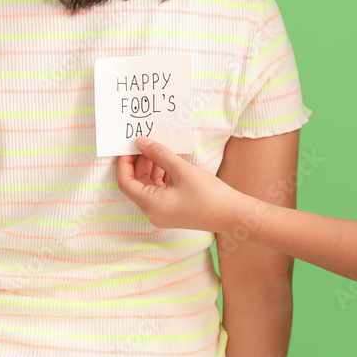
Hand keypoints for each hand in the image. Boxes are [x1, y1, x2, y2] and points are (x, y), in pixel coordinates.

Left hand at [117, 137, 239, 231]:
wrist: (232, 214)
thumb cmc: (208, 195)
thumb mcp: (181, 170)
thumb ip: (159, 154)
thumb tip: (141, 142)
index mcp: (150, 204)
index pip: (126, 182)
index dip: (124, 163)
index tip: (129, 146)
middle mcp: (152, 212)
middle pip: (137, 184)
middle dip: (140, 163)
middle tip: (146, 143)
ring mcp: (163, 213)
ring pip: (149, 186)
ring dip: (152, 168)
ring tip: (159, 149)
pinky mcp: (173, 211)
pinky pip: (160, 191)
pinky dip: (162, 176)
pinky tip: (170, 162)